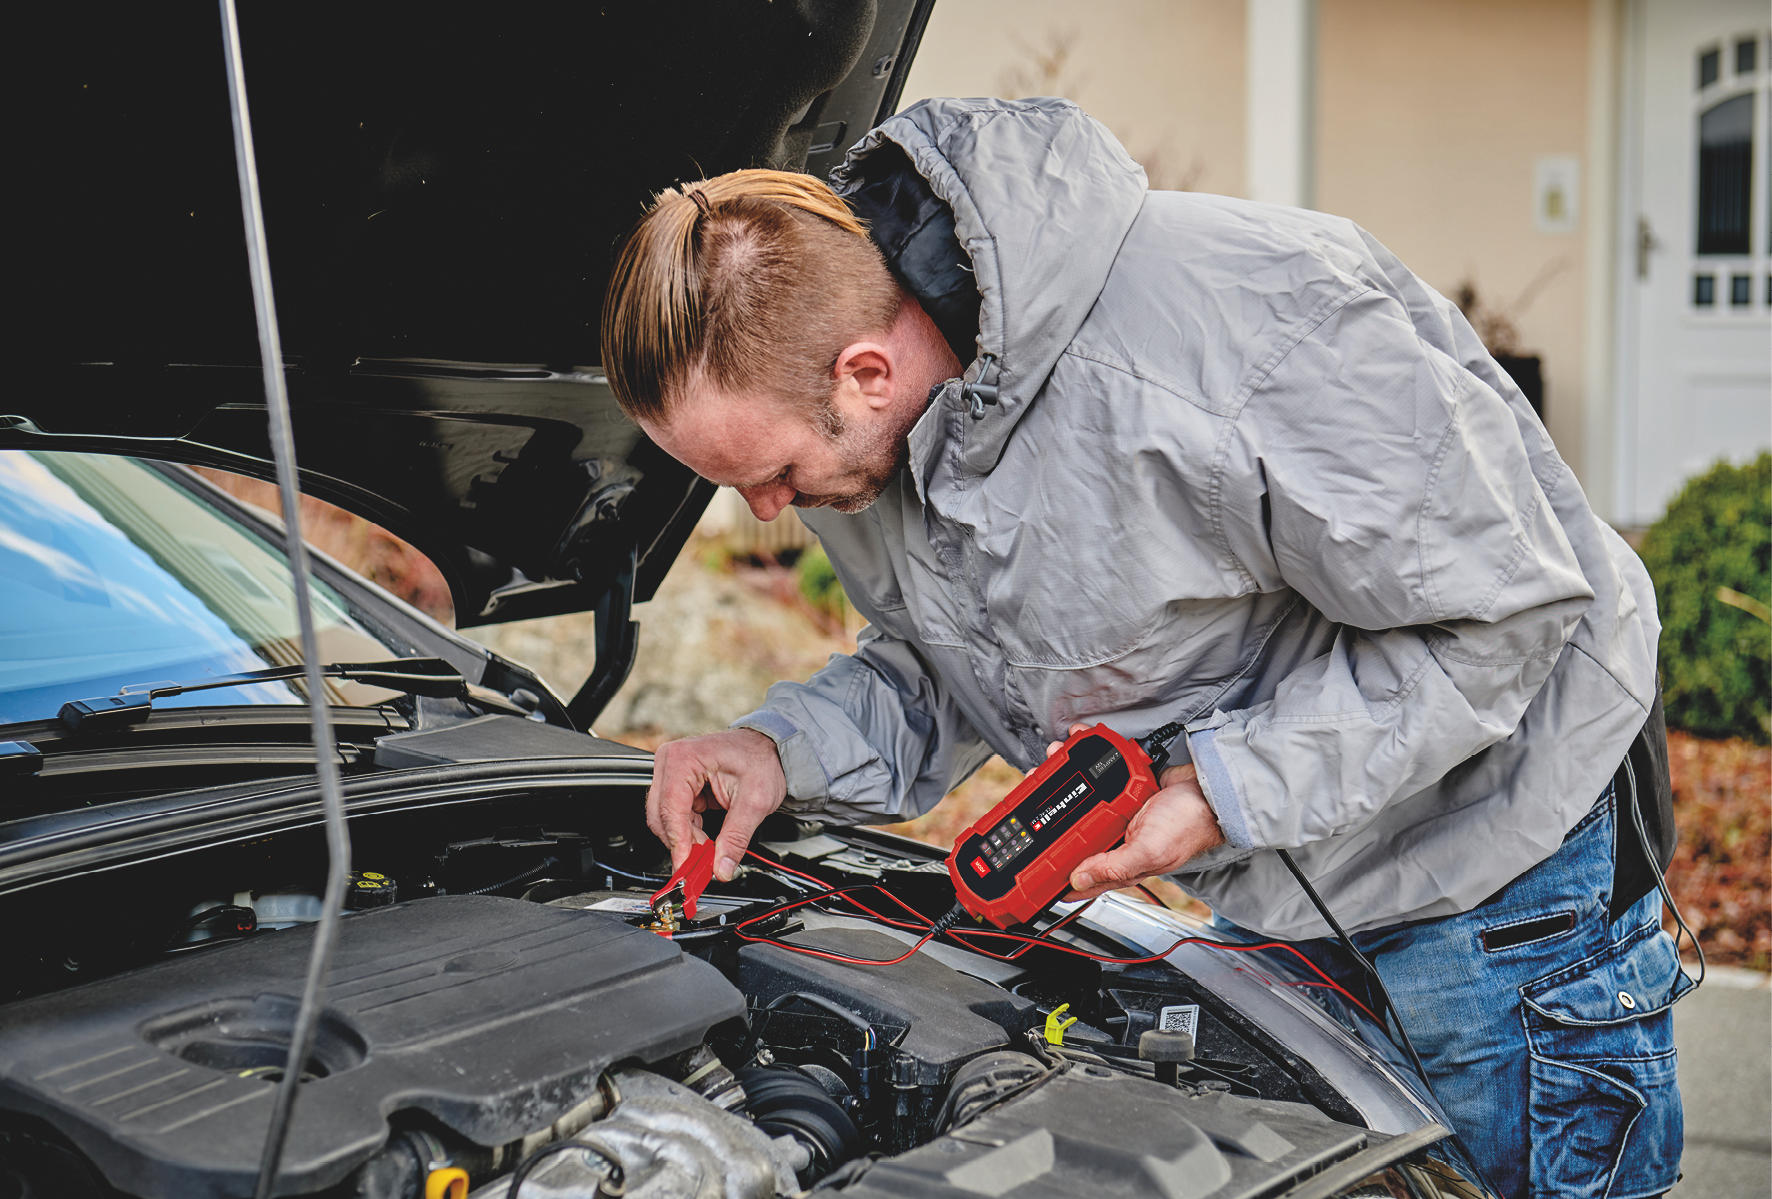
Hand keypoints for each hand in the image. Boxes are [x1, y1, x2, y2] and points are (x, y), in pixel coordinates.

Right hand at [646, 729, 786, 881]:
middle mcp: (670, 762)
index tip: (685, 868)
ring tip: (709, 852)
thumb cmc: (762, 761)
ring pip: (665, 819)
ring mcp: (671, 773)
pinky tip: (705, 840)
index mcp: (684, 759)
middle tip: (701, 867)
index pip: (671, 809)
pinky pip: (674, 816)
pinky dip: (688, 832)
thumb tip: (722, 868)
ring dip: (685, 839)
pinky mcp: (677, 785)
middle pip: (661, 816)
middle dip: (681, 844)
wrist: (769, 749)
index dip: (678, 842)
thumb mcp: (755, 802)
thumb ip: (736, 838)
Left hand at [1043, 724, 1224, 900]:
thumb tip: (1078, 877)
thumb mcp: (1149, 851)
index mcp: (1116, 863)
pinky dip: (1086, 757)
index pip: (1074, 875)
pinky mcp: (1122, 789)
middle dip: (1047, 806)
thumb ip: (1114, 867)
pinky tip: (1078, 744)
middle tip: (1034, 784)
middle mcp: (1112, 839)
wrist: (1212, 789)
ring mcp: (1116, 813)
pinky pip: (1097, 773)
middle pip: (1068, 827)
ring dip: (1062, 773)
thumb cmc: (1190, 826)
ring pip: (1078, 796)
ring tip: (1055, 756)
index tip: (1022, 857)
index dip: (1047, 870)